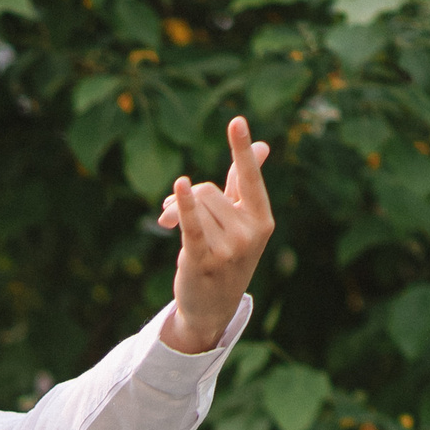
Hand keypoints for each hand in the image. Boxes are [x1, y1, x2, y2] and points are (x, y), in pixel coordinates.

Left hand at [158, 115, 273, 354]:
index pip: (249, 177)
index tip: (236, 120)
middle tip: (170, 211)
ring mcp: (228, 250)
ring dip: (173, 209)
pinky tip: (179, 187)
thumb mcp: (240, 222)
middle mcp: (249, 234)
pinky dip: (183, 206)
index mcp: (262, 219)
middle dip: (187, 198)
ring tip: (166, 223)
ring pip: (194, 206)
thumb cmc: (226, 258)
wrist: (211, 309)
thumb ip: (244, 184)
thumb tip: (264, 145)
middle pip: (208, 191)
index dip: (241, 149)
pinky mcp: (202, 261)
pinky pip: (192, 225)